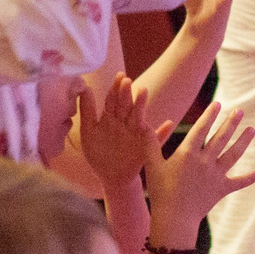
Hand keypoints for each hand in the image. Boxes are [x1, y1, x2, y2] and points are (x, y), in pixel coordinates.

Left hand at [69, 75, 154, 193]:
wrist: (111, 177)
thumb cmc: (99, 153)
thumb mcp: (89, 131)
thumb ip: (87, 111)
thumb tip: (85, 88)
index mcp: (111, 117)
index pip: (113, 100)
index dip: (115, 88)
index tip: (118, 76)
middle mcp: (124, 122)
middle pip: (125, 106)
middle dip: (125, 93)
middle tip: (126, 80)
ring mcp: (135, 134)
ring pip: (138, 117)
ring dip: (141, 105)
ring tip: (143, 91)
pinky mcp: (144, 147)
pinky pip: (155, 140)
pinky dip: (163, 133)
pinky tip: (169, 124)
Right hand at [143, 101, 254, 248]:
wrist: (174, 219)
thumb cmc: (160, 192)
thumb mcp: (152, 165)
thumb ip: (150, 143)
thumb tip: (142, 124)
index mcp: (187, 154)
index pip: (201, 130)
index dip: (209, 116)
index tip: (217, 104)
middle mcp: (204, 162)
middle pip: (221, 138)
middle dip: (231, 123)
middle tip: (239, 111)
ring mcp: (215, 176)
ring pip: (233, 155)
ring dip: (243, 142)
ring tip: (252, 129)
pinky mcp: (222, 189)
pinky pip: (239, 183)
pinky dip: (250, 178)